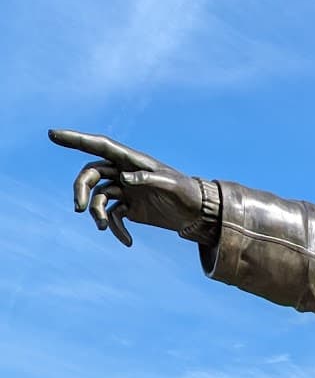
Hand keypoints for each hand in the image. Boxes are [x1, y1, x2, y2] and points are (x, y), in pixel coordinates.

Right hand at [48, 130, 203, 246]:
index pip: (100, 146)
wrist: (199, 213)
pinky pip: (113, 217)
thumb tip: (125, 178)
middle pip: (91, 174)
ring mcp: (125, 190)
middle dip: (81, 189)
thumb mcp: (172, 185)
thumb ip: (149, 178)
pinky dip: (116, 230)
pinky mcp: (130, 209)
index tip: (52, 135)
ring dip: (97, 214)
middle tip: (78, 208)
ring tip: (104, 228)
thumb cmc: (188, 193)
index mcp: (132, 160)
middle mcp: (124, 172)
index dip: (75, 140)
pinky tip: (127, 242)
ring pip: (98, 198)